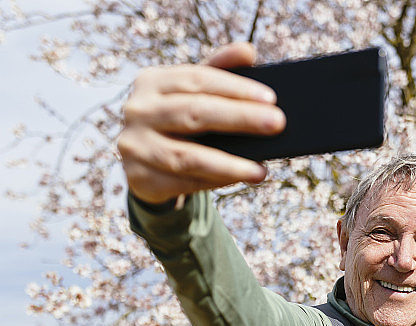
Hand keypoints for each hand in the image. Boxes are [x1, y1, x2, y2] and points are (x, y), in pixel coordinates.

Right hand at [117, 42, 285, 204]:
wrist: (143, 162)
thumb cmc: (176, 120)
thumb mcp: (191, 93)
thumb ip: (218, 70)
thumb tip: (248, 51)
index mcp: (152, 81)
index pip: (198, 79)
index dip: (236, 88)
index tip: (270, 98)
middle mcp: (138, 110)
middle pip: (196, 113)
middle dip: (240, 118)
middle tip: (277, 123)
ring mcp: (135, 145)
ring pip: (188, 156)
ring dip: (230, 164)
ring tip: (260, 171)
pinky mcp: (140, 178)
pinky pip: (184, 183)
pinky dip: (215, 182)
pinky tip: (239, 179)